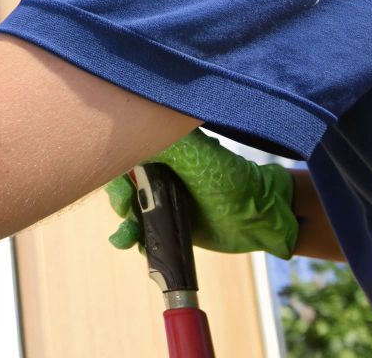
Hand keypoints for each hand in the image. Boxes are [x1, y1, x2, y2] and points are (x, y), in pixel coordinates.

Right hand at [104, 128, 296, 258]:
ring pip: (131, 212)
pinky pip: (145, 234)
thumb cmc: (229, 179)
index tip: (125, 188)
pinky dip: (138, 242)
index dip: (114, 171)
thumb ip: (163, 140)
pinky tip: (141, 247)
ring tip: (127, 240)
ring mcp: (164, 201)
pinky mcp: (170, 226)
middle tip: (127, 211)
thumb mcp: (195, 155)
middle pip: (123, 184)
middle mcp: (160, 174)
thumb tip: (130, 124)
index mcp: (163, 151)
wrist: (257, 218)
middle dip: (119, 199)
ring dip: (124, 226)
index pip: (124, 155)